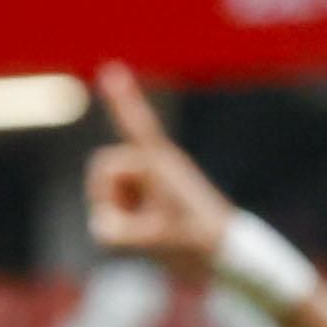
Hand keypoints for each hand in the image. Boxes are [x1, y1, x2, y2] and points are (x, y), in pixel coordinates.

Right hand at [85, 61, 233, 270]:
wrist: (226, 256)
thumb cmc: (197, 243)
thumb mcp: (155, 242)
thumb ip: (116, 234)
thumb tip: (100, 226)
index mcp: (161, 164)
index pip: (138, 126)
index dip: (123, 100)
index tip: (111, 71)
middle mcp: (152, 164)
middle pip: (101, 168)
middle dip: (108, 196)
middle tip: (140, 225)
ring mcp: (148, 180)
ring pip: (104, 190)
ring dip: (118, 211)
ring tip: (151, 230)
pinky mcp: (145, 197)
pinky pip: (111, 204)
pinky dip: (121, 220)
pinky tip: (147, 233)